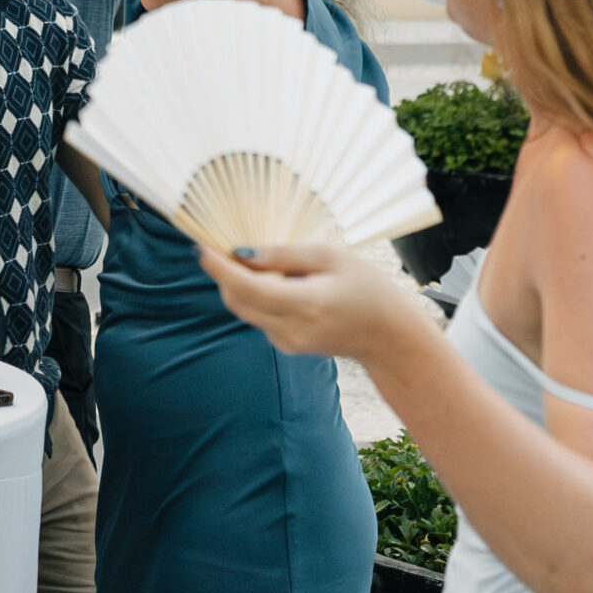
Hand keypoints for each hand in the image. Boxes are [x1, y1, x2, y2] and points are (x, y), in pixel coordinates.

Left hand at [200, 242, 424, 363]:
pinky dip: (256, 297)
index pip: (247, 287)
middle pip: (236, 300)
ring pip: (245, 309)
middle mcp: (291, 329)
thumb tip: (241, 252)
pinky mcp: (287, 346)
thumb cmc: (370, 290)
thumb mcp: (331, 258)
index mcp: (306, 304)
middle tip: (223, 246)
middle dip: (223, 274)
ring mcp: (287, 342)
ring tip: (261, 262)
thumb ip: (284, 255)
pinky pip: (259, 317)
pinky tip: (278, 282)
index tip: (201, 247)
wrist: (392, 338)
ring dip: (240, 284)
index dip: (219, 267)